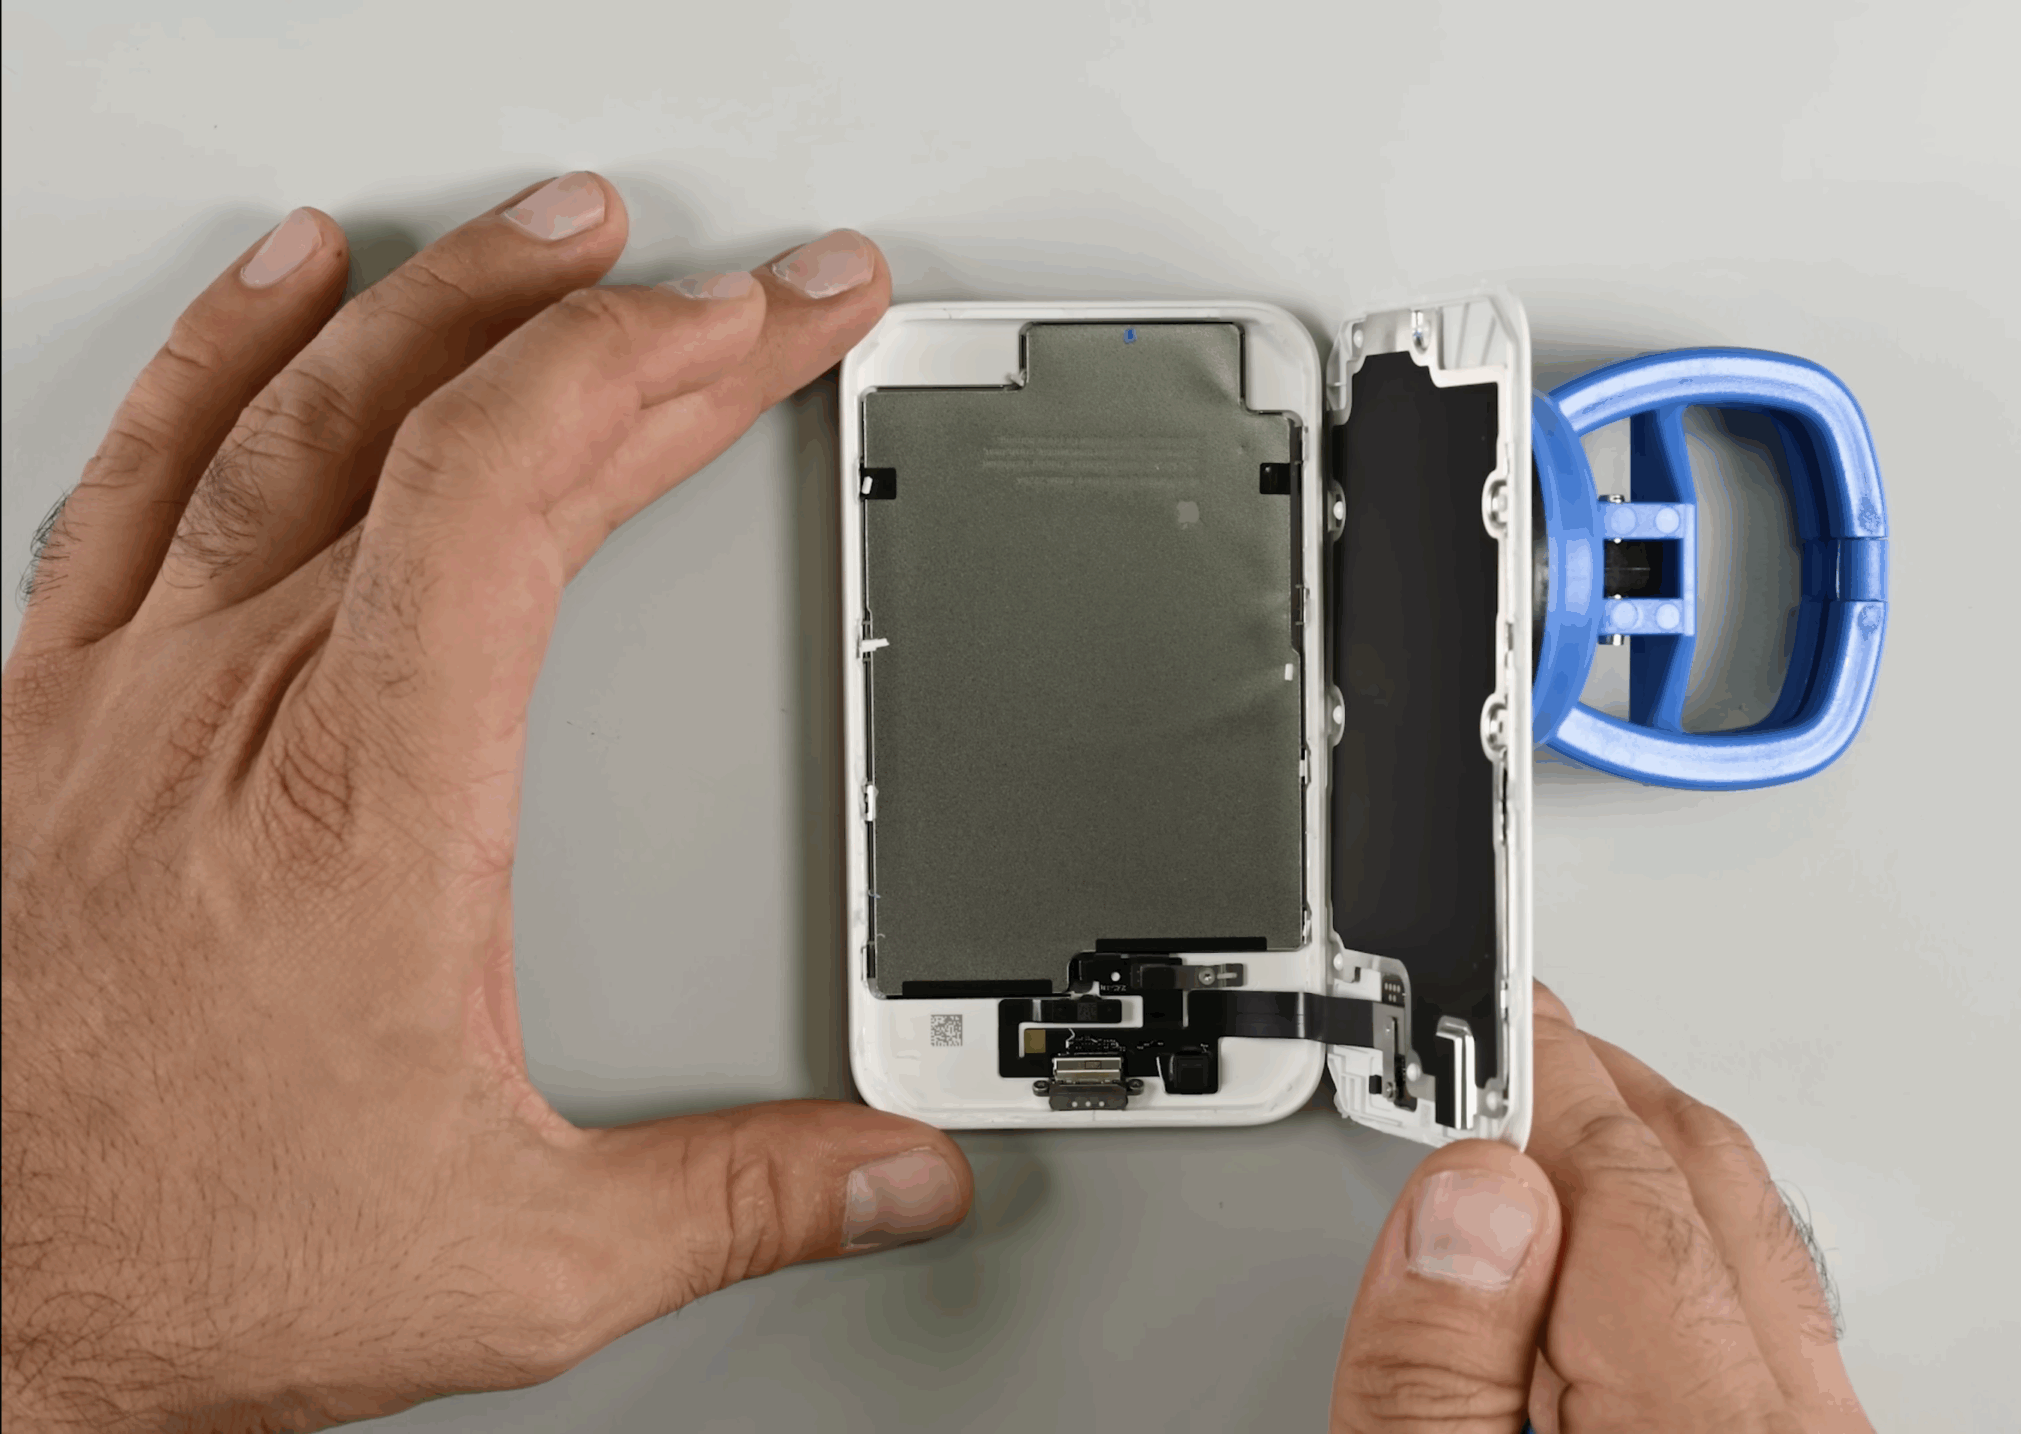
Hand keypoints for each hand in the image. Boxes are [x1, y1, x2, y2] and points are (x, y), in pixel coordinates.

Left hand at [1, 175, 970, 1429]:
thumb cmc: (181, 1257)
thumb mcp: (519, 1259)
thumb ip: (739, 1199)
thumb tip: (896, 1175)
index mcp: (372, 794)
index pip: (523, 487)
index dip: (668, 365)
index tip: (774, 319)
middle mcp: (237, 705)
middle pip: (442, 426)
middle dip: (625, 324)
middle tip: (745, 285)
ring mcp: (124, 692)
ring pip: (291, 412)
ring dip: (439, 298)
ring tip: (547, 229)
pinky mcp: (52, 715)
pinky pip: (137, 473)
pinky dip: (220, 353)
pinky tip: (279, 288)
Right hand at [1329, 985, 1870, 1431]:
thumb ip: (1435, 1378)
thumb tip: (1469, 1197)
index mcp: (1704, 1431)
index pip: (1628, 1188)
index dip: (1537, 1077)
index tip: (1473, 1015)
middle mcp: (1795, 1433)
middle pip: (1714, 1191)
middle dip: (1595, 1094)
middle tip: (1501, 1038)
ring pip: (1760, 1241)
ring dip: (1649, 1160)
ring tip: (1541, 1126)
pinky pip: (1778, 1313)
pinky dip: (1691, 1245)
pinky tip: (1610, 1251)